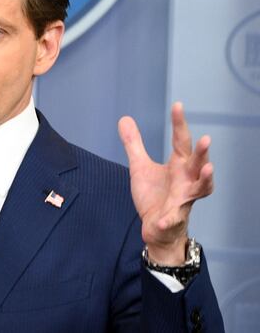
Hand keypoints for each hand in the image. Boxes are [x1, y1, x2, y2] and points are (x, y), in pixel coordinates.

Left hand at [118, 102, 213, 264]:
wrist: (158, 227)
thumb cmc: (155, 195)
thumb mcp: (140, 167)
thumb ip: (134, 144)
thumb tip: (124, 119)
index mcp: (179, 166)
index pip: (181, 141)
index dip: (180, 124)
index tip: (178, 105)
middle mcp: (186, 180)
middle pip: (198, 163)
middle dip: (202, 152)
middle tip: (205, 138)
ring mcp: (183, 199)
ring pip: (200, 188)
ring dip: (205, 179)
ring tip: (208, 169)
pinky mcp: (174, 218)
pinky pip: (174, 218)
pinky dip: (169, 218)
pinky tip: (163, 218)